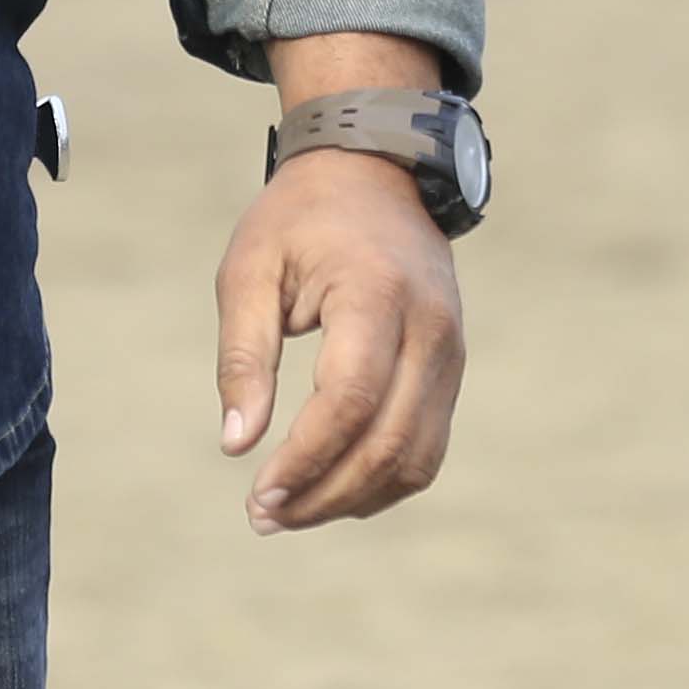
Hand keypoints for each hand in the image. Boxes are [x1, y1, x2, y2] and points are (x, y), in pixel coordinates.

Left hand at [213, 38, 468, 533]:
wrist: (375, 172)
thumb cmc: (299, 219)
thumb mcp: (251, 270)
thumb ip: (243, 358)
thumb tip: (236, 447)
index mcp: (375, 294)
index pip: (351, 400)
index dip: (306, 458)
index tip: (257, 492)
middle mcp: (429, 328)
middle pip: (389, 443)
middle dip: (325, 494)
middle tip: (263, 516)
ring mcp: (450, 351)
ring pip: (417, 458)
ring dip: (355, 499)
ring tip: (291, 509)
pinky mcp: (452, 368)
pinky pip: (426, 445)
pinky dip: (382, 480)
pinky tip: (331, 486)